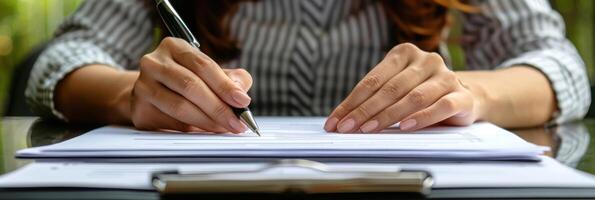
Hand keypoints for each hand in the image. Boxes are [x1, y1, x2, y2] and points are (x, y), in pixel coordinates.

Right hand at [131, 37, 252, 132]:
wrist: (151, 93)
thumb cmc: (187, 80)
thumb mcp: (211, 73)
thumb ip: (232, 79)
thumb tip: (241, 92)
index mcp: (174, 47)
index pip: (203, 65)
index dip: (225, 85)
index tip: (243, 102)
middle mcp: (153, 62)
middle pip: (190, 86)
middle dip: (218, 107)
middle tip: (237, 122)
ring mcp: (142, 86)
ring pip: (180, 107)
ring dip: (207, 121)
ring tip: (224, 128)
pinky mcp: (139, 109)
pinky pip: (170, 122)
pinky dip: (192, 129)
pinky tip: (205, 130)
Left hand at [324, 43, 482, 132]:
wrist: (463, 98)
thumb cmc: (420, 93)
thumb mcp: (396, 90)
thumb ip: (374, 98)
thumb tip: (342, 119)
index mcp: (405, 53)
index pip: (373, 80)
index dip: (352, 102)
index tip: (336, 120)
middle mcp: (427, 60)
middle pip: (390, 89)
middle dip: (364, 111)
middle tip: (348, 128)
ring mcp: (446, 77)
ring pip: (413, 97)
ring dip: (387, 116)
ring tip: (369, 129)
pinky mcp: (463, 96)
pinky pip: (441, 107)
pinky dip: (422, 117)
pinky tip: (405, 126)